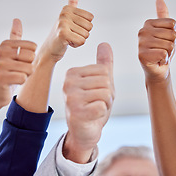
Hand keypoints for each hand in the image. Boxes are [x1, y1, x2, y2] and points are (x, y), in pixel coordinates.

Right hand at [0, 19, 36, 107]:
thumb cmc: (7, 72)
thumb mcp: (11, 53)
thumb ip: (15, 37)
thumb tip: (16, 20)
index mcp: (5, 44)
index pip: (33, 47)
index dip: (30, 58)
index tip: (19, 62)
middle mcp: (0, 52)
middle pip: (32, 57)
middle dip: (29, 67)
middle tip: (17, 71)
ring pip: (29, 68)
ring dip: (25, 75)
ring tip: (14, 77)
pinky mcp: (1, 78)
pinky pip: (23, 78)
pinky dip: (21, 82)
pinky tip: (11, 83)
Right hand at [39, 0, 93, 62]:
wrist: (49, 50)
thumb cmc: (60, 34)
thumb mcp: (67, 17)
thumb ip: (72, 4)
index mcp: (67, 8)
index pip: (90, 18)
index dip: (84, 26)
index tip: (72, 28)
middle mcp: (64, 13)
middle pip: (89, 26)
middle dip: (82, 34)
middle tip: (70, 35)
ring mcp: (63, 23)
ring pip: (86, 35)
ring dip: (79, 40)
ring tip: (68, 39)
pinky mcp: (63, 34)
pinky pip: (82, 41)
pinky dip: (76, 45)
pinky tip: (67, 43)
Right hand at [63, 43, 113, 162]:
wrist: (84, 132)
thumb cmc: (92, 105)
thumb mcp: (100, 83)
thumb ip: (103, 64)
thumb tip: (105, 43)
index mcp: (72, 73)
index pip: (104, 71)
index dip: (107, 85)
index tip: (96, 94)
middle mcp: (68, 83)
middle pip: (106, 82)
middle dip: (107, 96)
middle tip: (95, 104)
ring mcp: (70, 98)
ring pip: (106, 94)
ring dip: (105, 105)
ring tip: (94, 110)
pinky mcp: (76, 113)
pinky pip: (102, 107)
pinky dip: (101, 113)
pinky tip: (92, 117)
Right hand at [138, 0, 175, 81]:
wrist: (158, 70)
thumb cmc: (162, 50)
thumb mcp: (166, 31)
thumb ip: (163, 16)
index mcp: (148, 23)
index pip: (172, 24)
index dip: (173, 35)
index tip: (164, 41)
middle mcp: (142, 31)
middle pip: (172, 34)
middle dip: (171, 45)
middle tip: (162, 51)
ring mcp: (141, 43)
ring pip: (169, 45)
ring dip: (168, 53)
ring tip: (160, 56)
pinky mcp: (142, 55)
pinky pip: (164, 54)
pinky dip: (164, 60)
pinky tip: (158, 61)